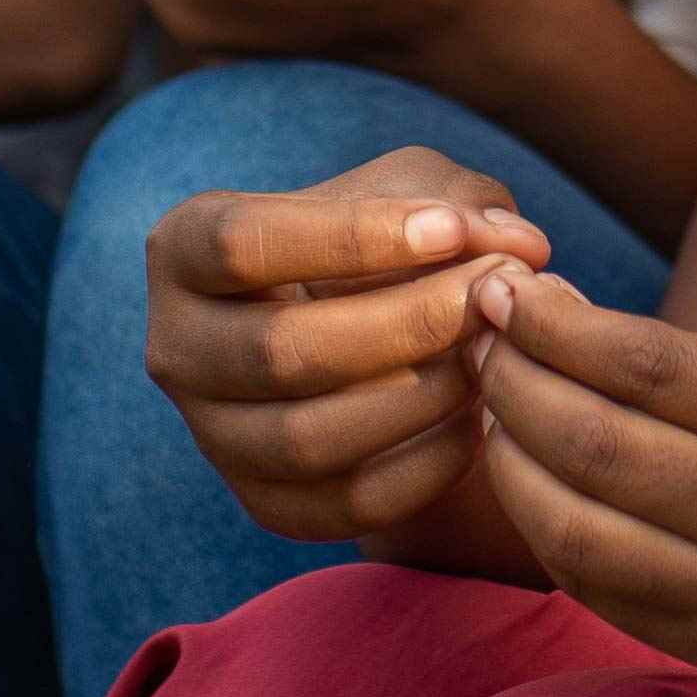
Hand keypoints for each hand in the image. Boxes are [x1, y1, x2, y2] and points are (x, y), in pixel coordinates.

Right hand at [144, 147, 562, 542]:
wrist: (365, 328)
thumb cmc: (382, 240)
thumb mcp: (411, 190)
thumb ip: (464, 203)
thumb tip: (519, 249)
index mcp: (184, 247)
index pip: (244, 244)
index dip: (354, 237)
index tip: (451, 231)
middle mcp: (177, 347)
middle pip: (280, 351)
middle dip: (407, 325)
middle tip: (492, 299)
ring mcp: (212, 436)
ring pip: (308, 439)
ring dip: (420, 398)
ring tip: (489, 356)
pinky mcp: (263, 503)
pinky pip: (344, 506)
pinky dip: (424, 468)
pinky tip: (477, 422)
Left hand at [468, 263, 696, 696]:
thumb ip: (689, 355)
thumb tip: (542, 310)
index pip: (648, 366)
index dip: (557, 325)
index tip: (509, 293)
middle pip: (598, 445)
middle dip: (514, 384)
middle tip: (480, 344)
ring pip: (575, 529)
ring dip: (509, 462)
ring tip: (491, 413)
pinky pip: (593, 588)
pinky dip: (543, 528)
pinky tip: (530, 482)